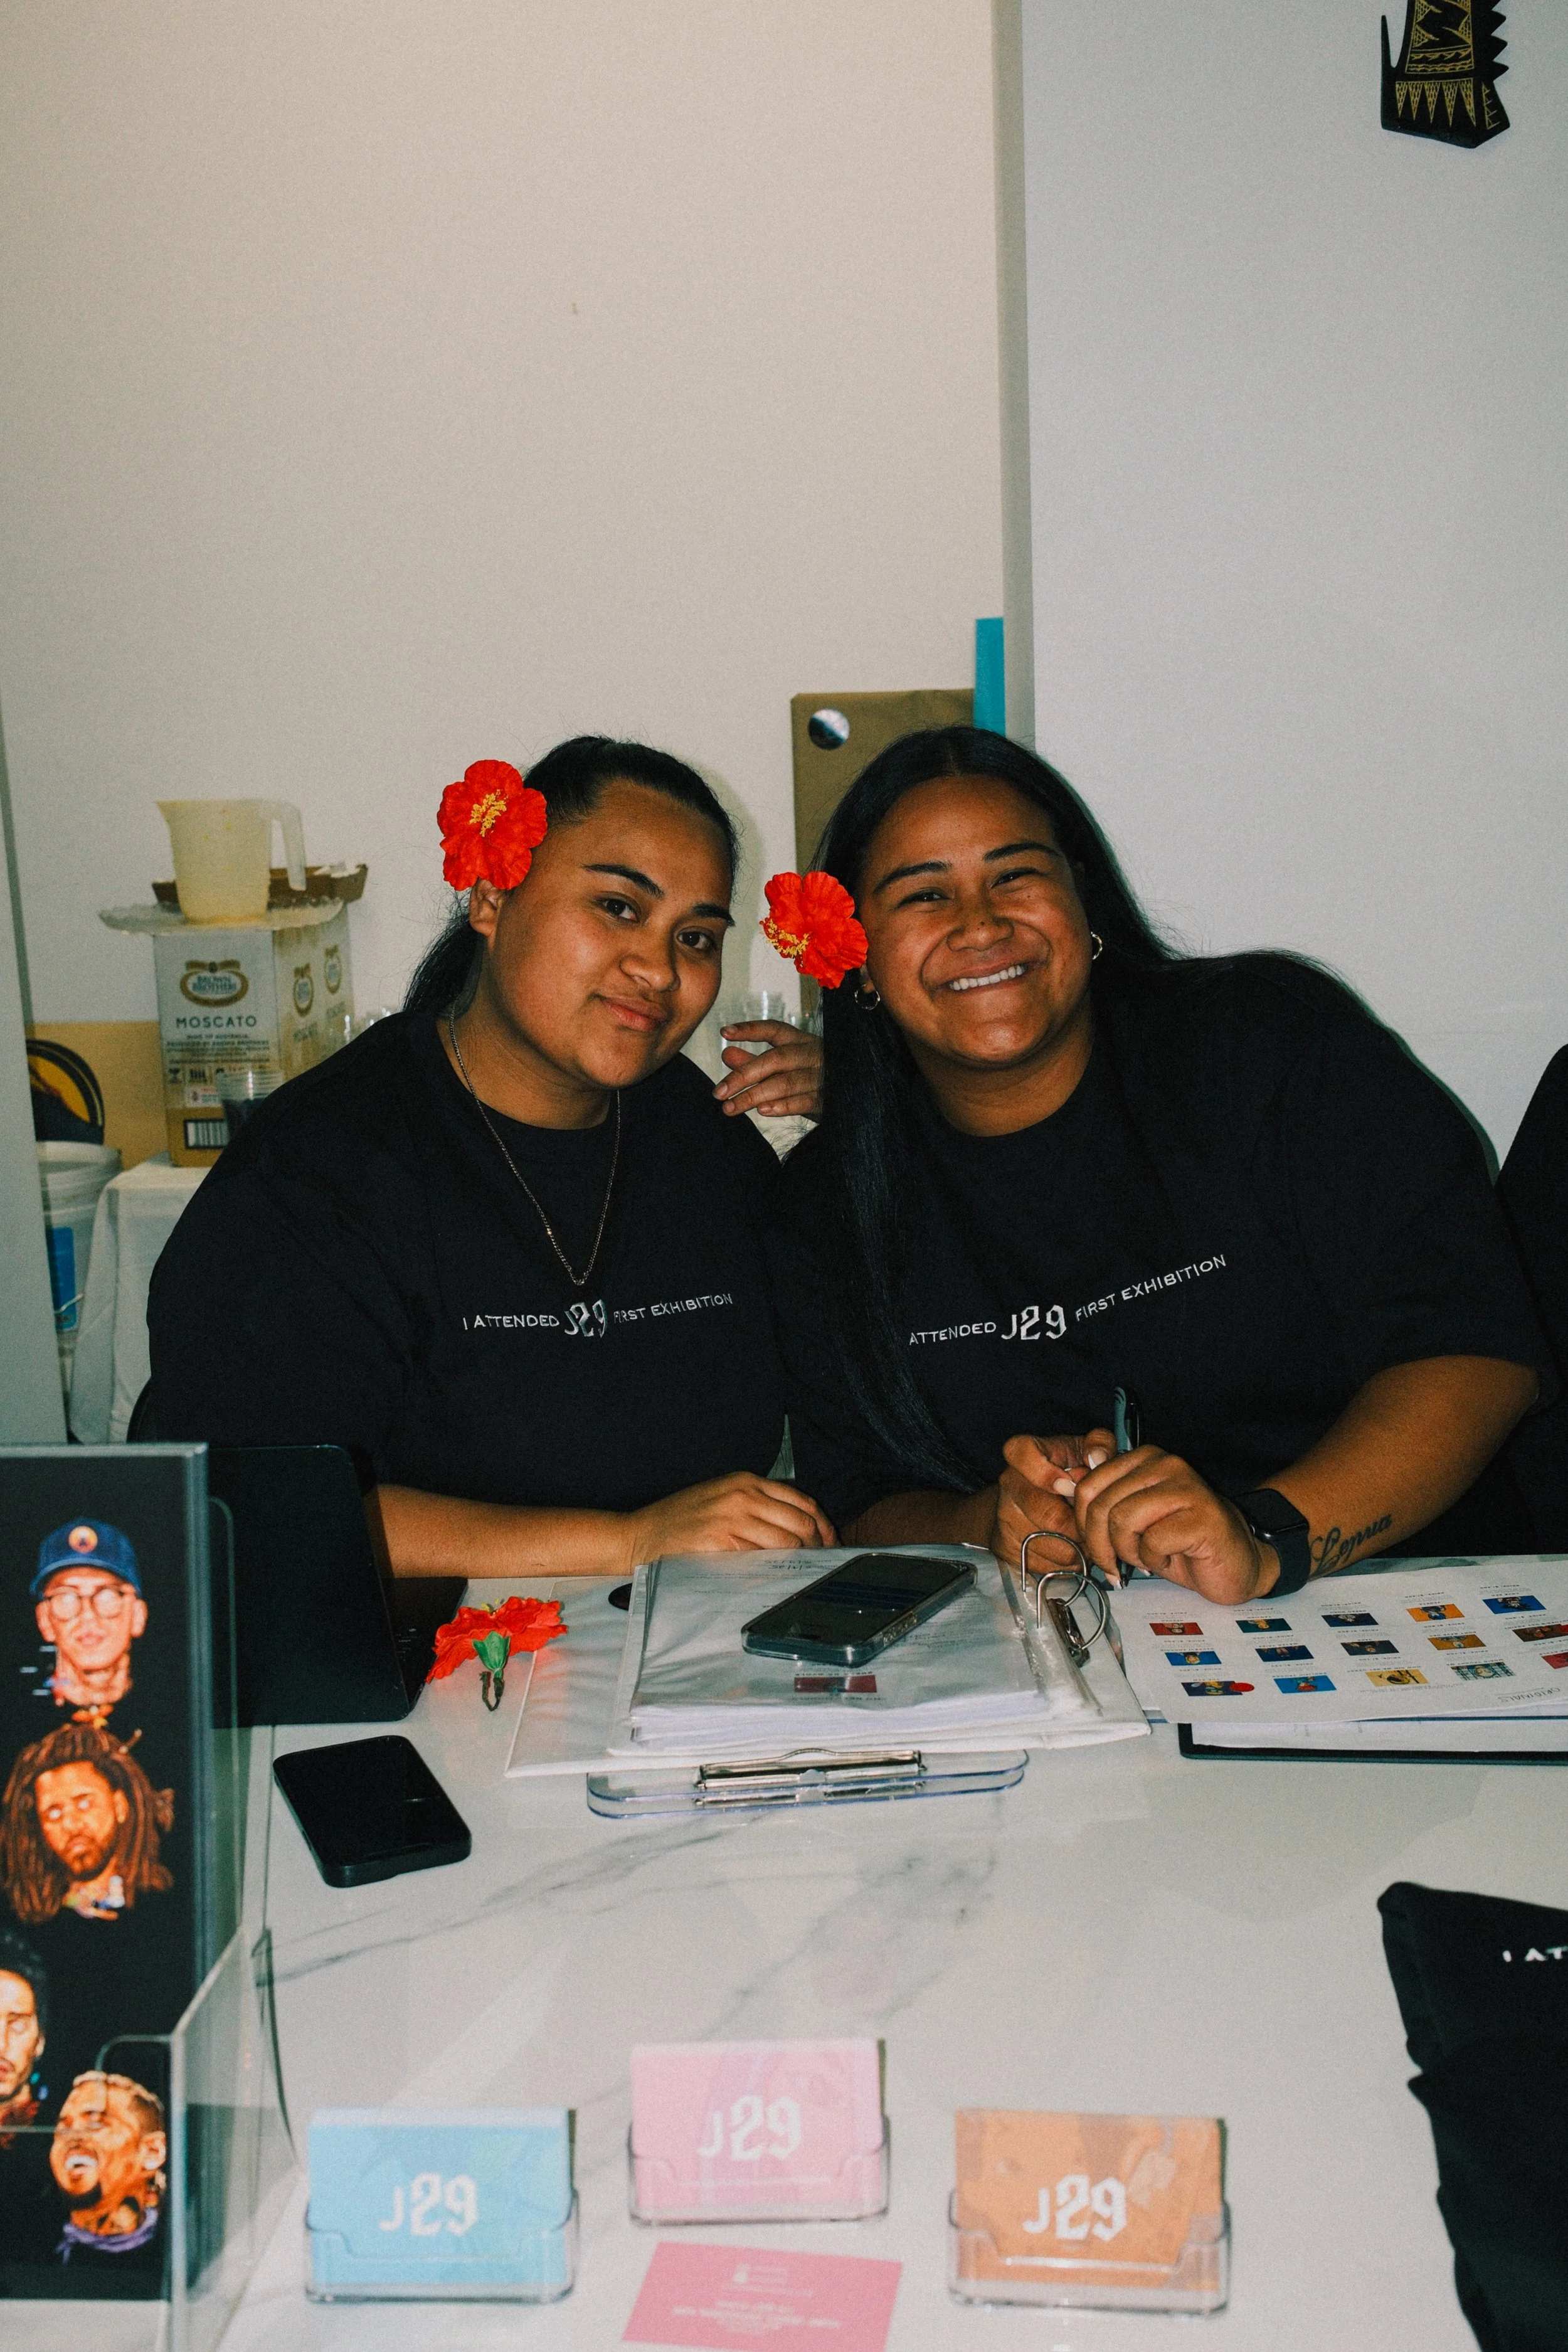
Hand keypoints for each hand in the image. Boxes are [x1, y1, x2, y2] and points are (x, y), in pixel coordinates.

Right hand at [623, 1472, 835, 1565]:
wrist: (639, 1535)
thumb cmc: (679, 1521)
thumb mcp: (720, 1497)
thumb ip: (756, 1504)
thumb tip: (798, 1526)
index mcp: (745, 1481)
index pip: (802, 1501)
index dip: (822, 1525)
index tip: (829, 1542)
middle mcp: (742, 1495)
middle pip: (801, 1522)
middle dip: (816, 1546)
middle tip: (818, 1564)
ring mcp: (733, 1518)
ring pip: (787, 1542)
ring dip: (799, 1560)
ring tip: (798, 1573)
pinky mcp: (722, 1542)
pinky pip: (763, 1558)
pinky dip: (775, 1568)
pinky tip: (775, 1577)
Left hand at [714, 1021, 822, 1119]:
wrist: (851, 1094)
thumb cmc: (809, 1076)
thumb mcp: (783, 1067)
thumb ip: (755, 1061)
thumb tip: (726, 1053)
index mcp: (800, 1041)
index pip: (774, 1029)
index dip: (750, 1030)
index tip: (724, 1033)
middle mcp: (811, 1054)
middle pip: (775, 1059)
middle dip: (743, 1075)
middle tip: (719, 1092)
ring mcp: (821, 1076)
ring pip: (785, 1083)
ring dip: (754, 1096)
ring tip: (730, 1107)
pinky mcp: (827, 1099)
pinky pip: (803, 1102)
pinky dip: (782, 1106)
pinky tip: (762, 1110)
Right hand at [990, 1430, 1115, 1567]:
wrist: (1027, 1504)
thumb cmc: (1065, 1474)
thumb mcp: (1083, 1451)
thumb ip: (1099, 1444)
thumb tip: (1099, 1458)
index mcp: (1023, 1454)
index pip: (1020, 1453)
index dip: (1046, 1473)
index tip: (1069, 1486)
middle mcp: (1010, 1484)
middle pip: (1050, 1516)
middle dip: (1082, 1524)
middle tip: (1096, 1522)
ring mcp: (1006, 1517)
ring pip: (1055, 1546)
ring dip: (1080, 1547)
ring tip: (1087, 1535)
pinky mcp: (1007, 1548)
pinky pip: (1048, 1565)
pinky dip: (1068, 1563)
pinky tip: (1071, 1547)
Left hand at [1059, 1444, 1276, 1603]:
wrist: (1235, 1564)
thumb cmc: (1180, 1544)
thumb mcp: (1132, 1520)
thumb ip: (1104, 1501)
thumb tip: (1064, 1485)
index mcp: (1144, 1458)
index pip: (1088, 1486)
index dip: (1083, 1525)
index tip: (1097, 1547)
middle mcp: (1165, 1463)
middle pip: (1101, 1505)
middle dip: (1101, 1545)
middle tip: (1116, 1565)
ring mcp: (1186, 1486)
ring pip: (1123, 1520)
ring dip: (1129, 1551)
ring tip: (1147, 1557)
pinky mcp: (1202, 1515)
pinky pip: (1153, 1540)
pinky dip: (1154, 1559)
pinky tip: (1170, 1557)